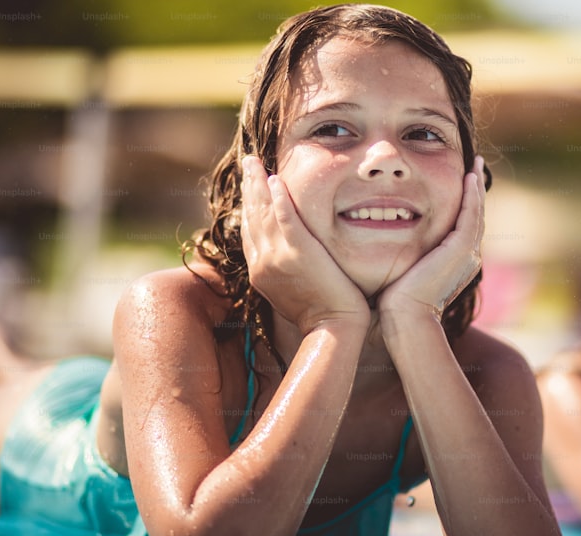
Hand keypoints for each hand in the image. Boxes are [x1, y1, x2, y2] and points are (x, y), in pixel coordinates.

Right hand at [240, 156, 368, 333]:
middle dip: (248, 187)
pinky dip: (279, 198)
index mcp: (260, 271)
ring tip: (255, 162)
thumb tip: (288, 259)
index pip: (249, 231)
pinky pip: (285, 218)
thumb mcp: (294, 291)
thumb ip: (286, 270)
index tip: (250, 186)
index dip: (249, 206)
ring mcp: (278, 257)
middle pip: (251, 216)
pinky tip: (276, 179)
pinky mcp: (298, 252)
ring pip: (263, 213)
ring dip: (258, 184)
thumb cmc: (323, 314)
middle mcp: (263, 262)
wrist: (333, 328)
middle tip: (248, 162)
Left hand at [377, 156, 485, 320]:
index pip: (463, 228)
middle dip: (475, 193)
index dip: (464, 206)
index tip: (461, 187)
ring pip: (477, 212)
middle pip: (475, 218)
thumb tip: (389, 256)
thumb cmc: (397, 305)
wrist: (406, 317)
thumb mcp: (404, 276)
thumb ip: (405, 262)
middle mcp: (468, 259)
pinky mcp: (462, 247)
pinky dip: (472, 193)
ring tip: (476, 165)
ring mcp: (468, 253)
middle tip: (475, 168)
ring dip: (476, 187)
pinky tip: (469, 175)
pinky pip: (471, 212)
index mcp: (456, 265)